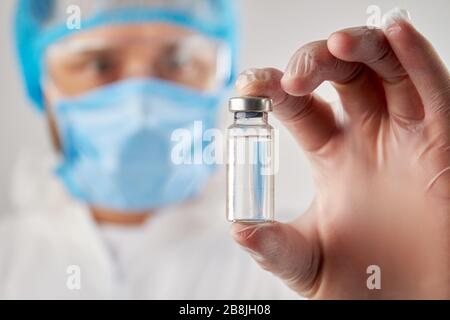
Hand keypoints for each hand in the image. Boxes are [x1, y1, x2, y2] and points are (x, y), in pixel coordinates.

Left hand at [230, 10, 448, 298]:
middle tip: (294, 78)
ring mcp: (406, 137)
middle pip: (342, 76)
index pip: (301, 105)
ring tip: (335, 46)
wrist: (405, 307)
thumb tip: (239, 230)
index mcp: (332, 155)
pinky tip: (395, 32)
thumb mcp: (304, 261)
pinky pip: (432, 91)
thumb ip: (273, 246)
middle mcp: (368, 137)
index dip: (276, 89)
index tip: (249, 86)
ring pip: (386, 70)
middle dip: (315, 63)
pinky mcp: (443, 144)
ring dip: (361, 48)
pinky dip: (416, 58)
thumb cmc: (359, 283)